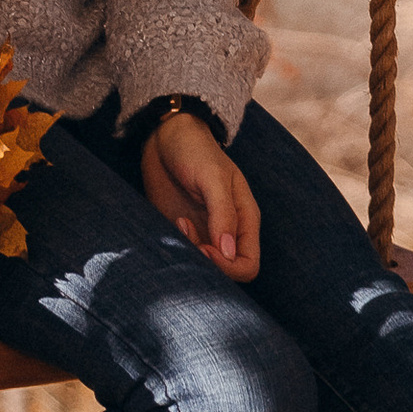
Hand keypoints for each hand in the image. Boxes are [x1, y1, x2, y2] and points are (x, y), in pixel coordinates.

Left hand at [142, 110, 260, 280]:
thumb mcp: (213, 178)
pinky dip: (175, 248)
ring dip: (188, 255)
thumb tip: (229, 252)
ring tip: (179, 225)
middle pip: (226, 273)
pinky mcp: (180, 232)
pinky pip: (182, 255)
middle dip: (206, 264)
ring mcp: (203, 233)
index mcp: (244, 220)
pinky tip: (171, 224)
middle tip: (187, 238)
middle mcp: (227, 232)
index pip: (248, 266)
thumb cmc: (195, 151)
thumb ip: (223, 214)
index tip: (205, 248)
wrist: (165, 137)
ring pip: (202, 268)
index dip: (227, 267)